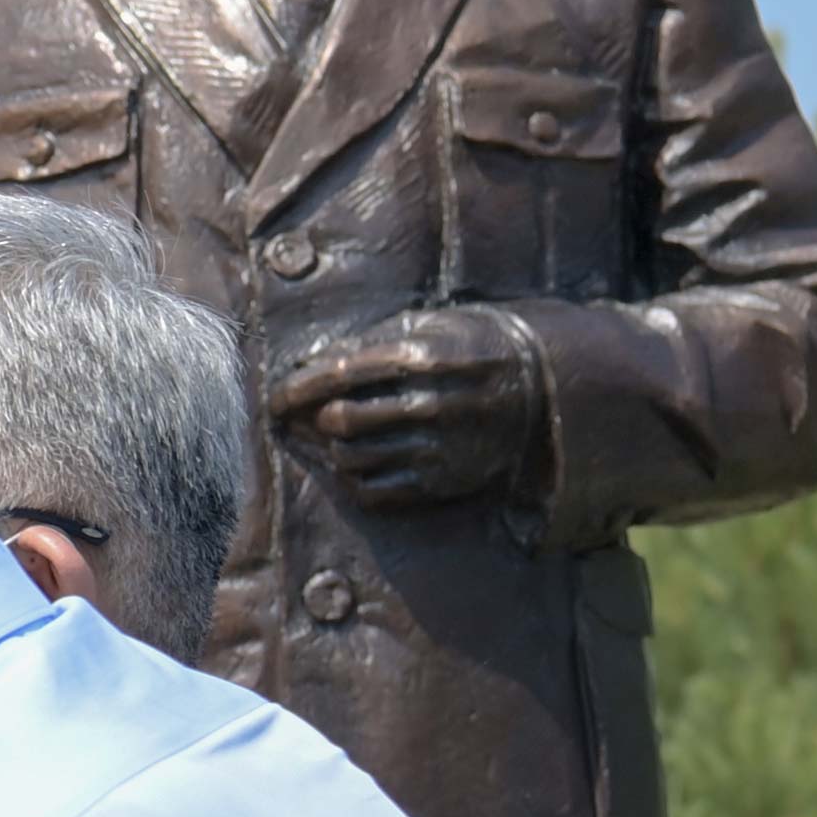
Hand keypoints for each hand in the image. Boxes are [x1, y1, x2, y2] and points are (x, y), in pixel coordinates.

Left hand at [277, 309, 543, 507]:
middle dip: (304, 421)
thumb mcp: (431, 326)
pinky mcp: (440, 479)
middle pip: (338, 420)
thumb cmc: (474, 347)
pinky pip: (372, 490)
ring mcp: (435, 446)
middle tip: (291, 420)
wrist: (541, 388)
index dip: (296, 388)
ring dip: (323, 450)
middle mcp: (428, 405)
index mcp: (422, 359)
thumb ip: (373, 342)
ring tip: (317, 439)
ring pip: (350, 458)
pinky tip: (343, 463)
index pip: (338, 375)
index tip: (275, 398)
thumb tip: (313, 363)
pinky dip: (347, 478)